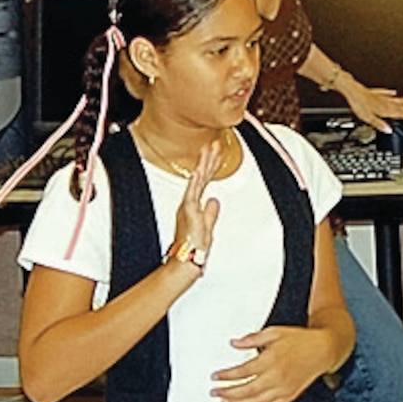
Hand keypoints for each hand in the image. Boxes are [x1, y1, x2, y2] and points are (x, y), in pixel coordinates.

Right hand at [166, 141, 222, 264]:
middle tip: (214, 143)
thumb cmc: (194, 246)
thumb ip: (211, 212)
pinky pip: (193, 191)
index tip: (215, 153)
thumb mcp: (207, 225)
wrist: (187, 258)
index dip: (210, 166)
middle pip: (202, 176)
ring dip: (205, 163)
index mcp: (194, 204)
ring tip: (210, 148)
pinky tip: (199, 169)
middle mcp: (190, 202)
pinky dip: (196, 179)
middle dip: (209, 159)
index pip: (204, 180)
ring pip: (198, 179)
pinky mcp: (188, 209)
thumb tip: (214, 201)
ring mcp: (188, 204)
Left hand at [211, 325, 333, 401]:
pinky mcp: (290, 396)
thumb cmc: (299, 339)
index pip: (243, 371)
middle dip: (228, 393)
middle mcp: (277, 377)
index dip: (226, 376)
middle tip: (214, 393)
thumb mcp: (274, 332)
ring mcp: (284, 389)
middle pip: (247, 390)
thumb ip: (252, 338)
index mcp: (271, 360)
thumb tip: (234, 343)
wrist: (322, 349)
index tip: (215, 377)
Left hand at [338, 79, 402, 130]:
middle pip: (399, 106)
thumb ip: (379, 124)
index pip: (398, 113)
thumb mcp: (368, 118)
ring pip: (394, 99)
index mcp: (383, 110)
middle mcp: (383, 103)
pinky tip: (393, 92)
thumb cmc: (359, 105)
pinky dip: (390, 93)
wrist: (352, 91)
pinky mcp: (373, 92)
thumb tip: (388, 130)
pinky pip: (384, 92)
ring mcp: (379, 97)